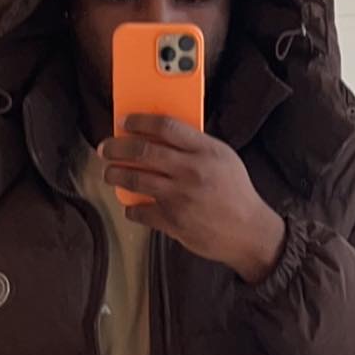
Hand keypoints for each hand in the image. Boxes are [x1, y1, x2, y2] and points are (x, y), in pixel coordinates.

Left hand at [99, 115, 286, 284]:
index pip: (165, 127)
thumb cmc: (236, 194)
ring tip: (110, 174)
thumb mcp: (224, 159)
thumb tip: (161, 136)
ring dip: (116, 175)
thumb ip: (196, 146)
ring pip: (135, 180)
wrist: (248, 232)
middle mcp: (191, 171)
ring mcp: (180, 198)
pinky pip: (141, 212)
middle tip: (106, 148)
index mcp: (206, 151)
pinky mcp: (173, 222)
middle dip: (117, 148)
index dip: (140, 122)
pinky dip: (132, 208)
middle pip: (143, 152)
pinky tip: (131, 205)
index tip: (126, 122)